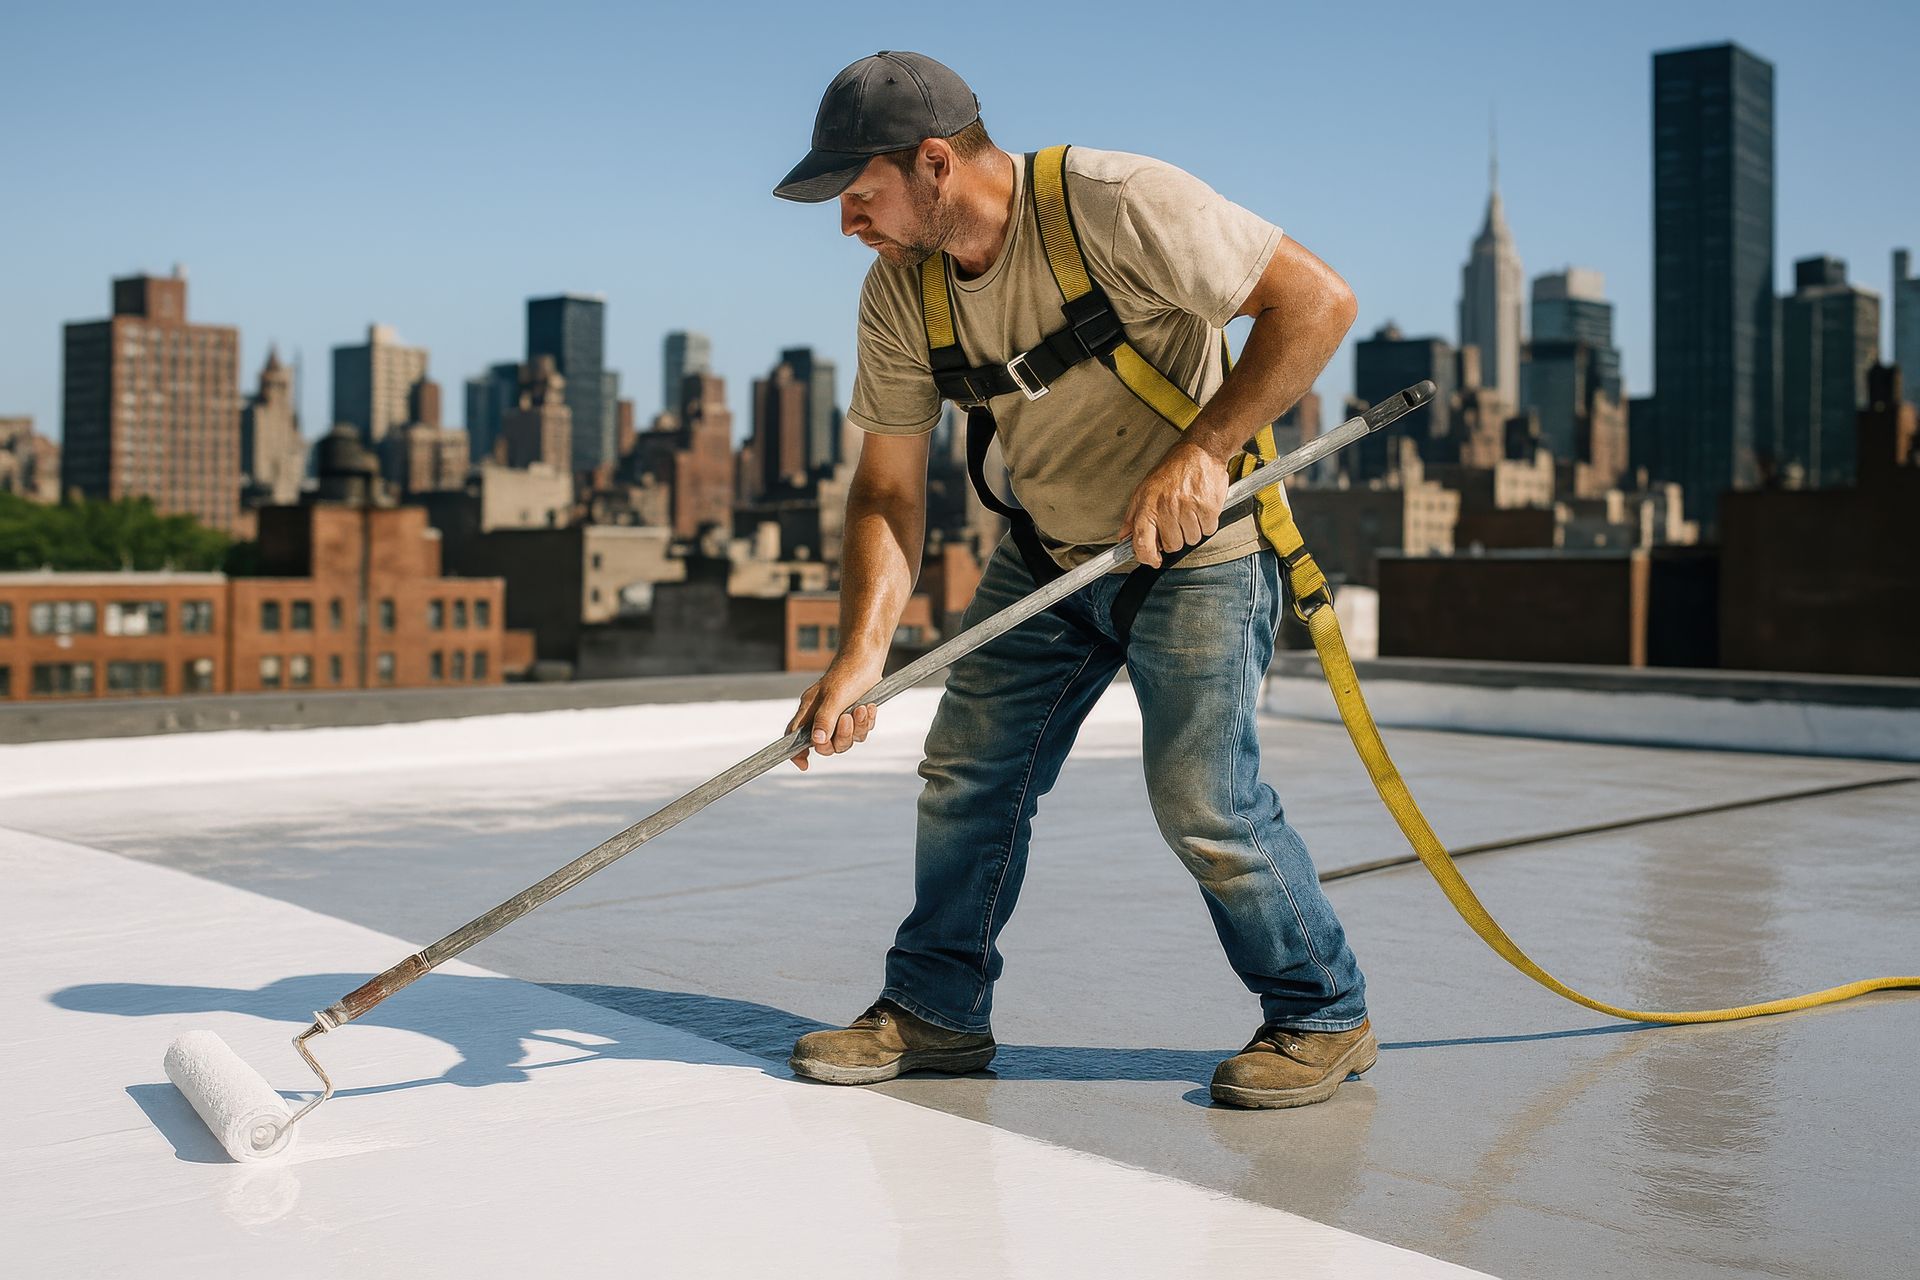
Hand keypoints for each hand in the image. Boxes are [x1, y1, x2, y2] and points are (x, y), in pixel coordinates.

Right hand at [785, 654, 885, 770]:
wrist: (867, 660)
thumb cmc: (846, 674)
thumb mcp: (834, 697)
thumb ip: (825, 720)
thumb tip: (817, 741)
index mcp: (808, 712)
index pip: (795, 737)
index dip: (797, 753)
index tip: (805, 764)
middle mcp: (821, 718)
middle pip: (826, 745)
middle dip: (841, 736)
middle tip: (848, 719)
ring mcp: (838, 718)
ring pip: (846, 741)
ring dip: (857, 728)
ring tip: (862, 709)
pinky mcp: (854, 717)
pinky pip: (860, 733)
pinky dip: (866, 723)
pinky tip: (869, 707)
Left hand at [1119, 439, 1228, 567]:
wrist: (1200, 451)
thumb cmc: (1173, 469)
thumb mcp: (1144, 489)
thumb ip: (1133, 516)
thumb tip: (1124, 537)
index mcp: (1148, 504)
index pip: (1141, 542)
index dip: (1146, 557)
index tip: (1153, 559)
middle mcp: (1166, 507)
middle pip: (1172, 546)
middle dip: (1175, 538)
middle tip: (1177, 520)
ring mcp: (1188, 508)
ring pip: (1191, 540)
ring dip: (1192, 530)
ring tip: (1190, 511)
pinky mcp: (1208, 507)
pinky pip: (1208, 530)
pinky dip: (1207, 523)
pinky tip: (1201, 508)